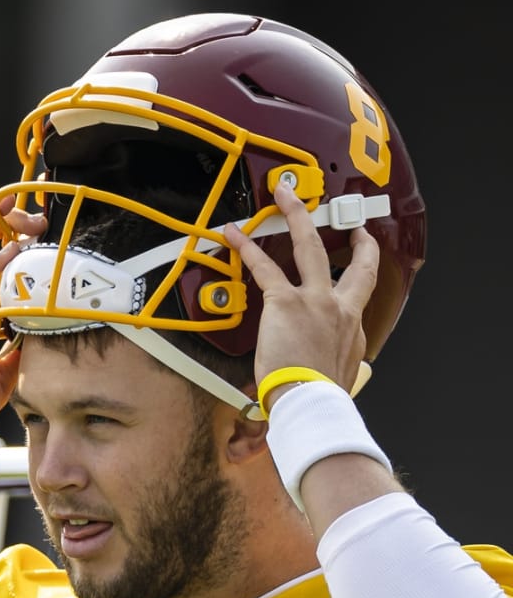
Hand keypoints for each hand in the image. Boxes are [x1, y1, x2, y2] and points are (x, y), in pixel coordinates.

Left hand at [224, 180, 379, 401]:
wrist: (311, 402)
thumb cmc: (319, 397)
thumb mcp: (339, 375)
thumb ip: (334, 361)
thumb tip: (325, 368)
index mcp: (353, 328)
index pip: (360, 291)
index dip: (363, 266)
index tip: (362, 251)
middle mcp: (340, 308)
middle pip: (354, 261)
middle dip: (351, 234)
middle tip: (347, 218)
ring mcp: (315, 300)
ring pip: (308, 246)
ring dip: (296, 216)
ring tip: (285, 196)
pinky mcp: (286, 303)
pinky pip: (264, 267)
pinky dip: (247, 249)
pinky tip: (234, 235)